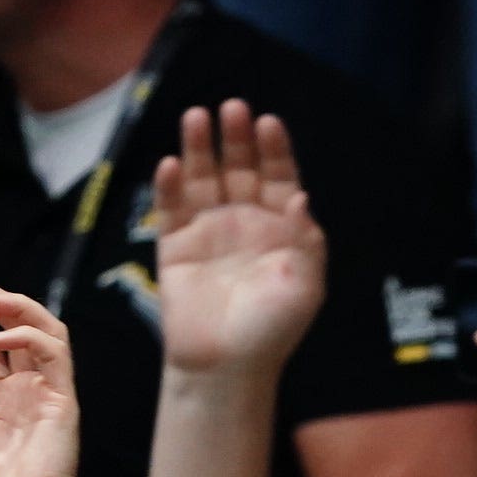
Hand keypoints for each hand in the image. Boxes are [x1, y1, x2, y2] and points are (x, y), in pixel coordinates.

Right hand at [154, 102, 325, 382]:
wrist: (226, 368)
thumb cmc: (272, 331)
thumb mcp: (304, 287)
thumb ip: (306, 241)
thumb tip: (302, 197)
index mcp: (280, 230)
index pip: (279, 178)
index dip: (274, 150)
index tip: (269, 123)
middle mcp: (244, 222)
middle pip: (241, 168)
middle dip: (237, 139)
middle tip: (234, 108)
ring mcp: (209, 230)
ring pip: (204, 178)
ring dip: (201, 147)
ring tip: (198, 117)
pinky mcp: (175, 245)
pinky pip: (171, 208)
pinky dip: (170, 185)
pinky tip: (172, 164)